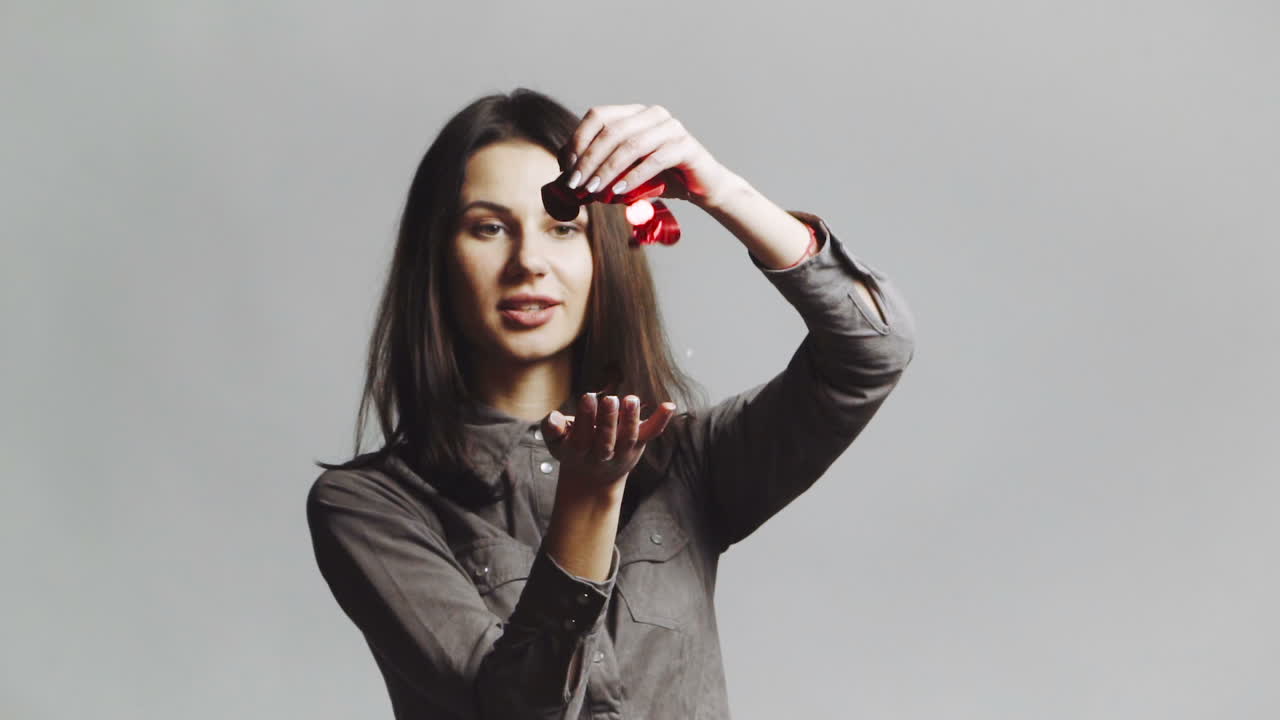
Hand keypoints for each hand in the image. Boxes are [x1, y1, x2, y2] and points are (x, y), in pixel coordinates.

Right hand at [541, 392, 677, 491]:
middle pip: (607, 441)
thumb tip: (552, 418)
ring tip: (630, 400)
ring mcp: (623, 451)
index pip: (583, 437)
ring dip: (631, 420)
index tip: (588, 397)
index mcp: (579, 453)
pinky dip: (661, 420)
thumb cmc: (573, 451)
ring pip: (629, 438)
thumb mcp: (556, 442)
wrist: (594, 479)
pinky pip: (651, 433)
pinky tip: (669, 405)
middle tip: (610, 400)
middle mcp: (603, 455)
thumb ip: (552, 430)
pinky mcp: (638, 444)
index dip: (586, 418)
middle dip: (608, 421)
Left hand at [559, 104, 740, 208]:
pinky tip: (620, 191)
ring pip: (631, 145)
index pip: (598, 116)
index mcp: (634, 114)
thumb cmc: (661, 179)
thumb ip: (600, 169)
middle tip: (576, 185)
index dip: (578, 141)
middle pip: (611, 132)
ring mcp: (671, 127)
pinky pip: (655, 159)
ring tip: (594, 191)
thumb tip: (564, 177)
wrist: (701, 187)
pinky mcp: (685, 146)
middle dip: (589, 160)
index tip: (567, 168)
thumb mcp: (625, 172)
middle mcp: (652, 114)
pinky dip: (634, 176)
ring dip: (608, 170)